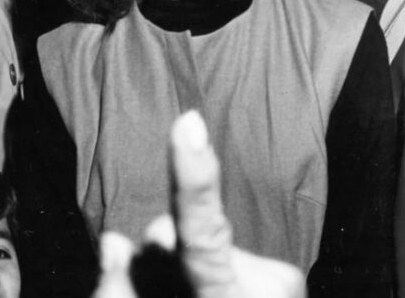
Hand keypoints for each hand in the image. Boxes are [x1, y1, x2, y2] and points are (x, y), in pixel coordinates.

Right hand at [93, 111, 305, 297]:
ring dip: (187, 274)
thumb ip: (118, 293)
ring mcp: (281, 284)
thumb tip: (118, 240)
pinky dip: (212, 278)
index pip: (203, 237)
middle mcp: (264, 288)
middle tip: (151, 292)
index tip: (188, 123)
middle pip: (183, 244)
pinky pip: (232, 263)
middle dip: (157, 258)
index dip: (194, 177)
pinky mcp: (287, 280)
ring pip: (207, 255)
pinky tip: (208, 296)